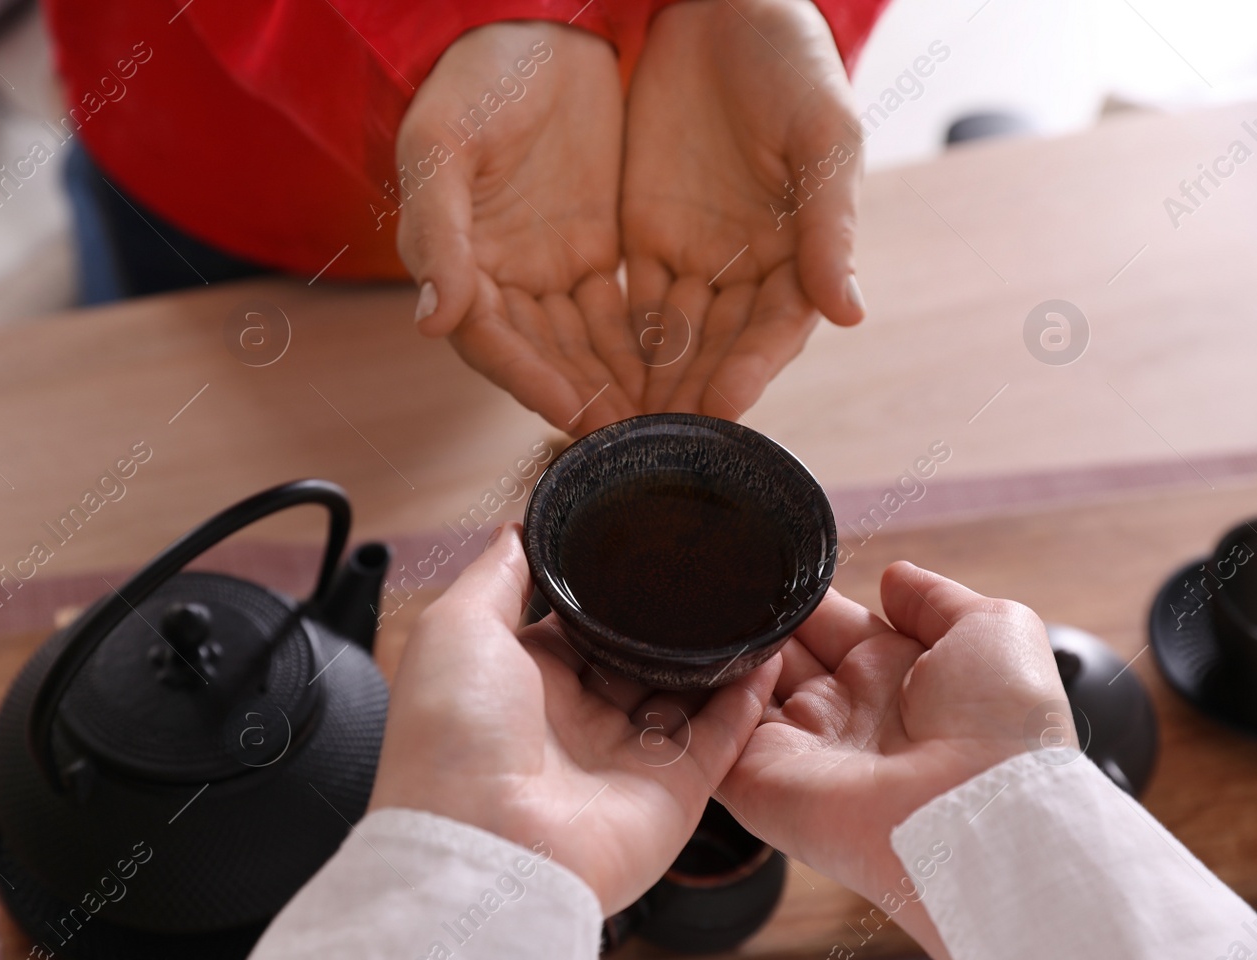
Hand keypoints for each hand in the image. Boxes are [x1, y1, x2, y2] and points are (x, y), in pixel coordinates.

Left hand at [369, 524, 778, 913]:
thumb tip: (517, 529)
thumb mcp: (456, 628)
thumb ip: (497, 575)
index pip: (574, 626)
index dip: (607, 592)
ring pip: (683, 695)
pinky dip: (747, 699)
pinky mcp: (671, 793)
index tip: (642, 547)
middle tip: (708, 568)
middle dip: (668, 621)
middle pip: (634, 659)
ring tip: (750, 600)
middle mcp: (571, 722)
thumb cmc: (451, 739)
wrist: (484, 847)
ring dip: (716, 653)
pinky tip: (767, 653)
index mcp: (519, 682)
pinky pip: (719, 739)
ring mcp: (623, 759)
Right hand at [397, 22, 642, 433]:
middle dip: (589, 399)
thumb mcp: (444, 144)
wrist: (532, 23)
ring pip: (588, 345)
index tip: (575, 415)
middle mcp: (506, 281)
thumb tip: (433, 323)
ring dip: (622, 383)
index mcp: (461, 263)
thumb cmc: (473, 78)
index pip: (495, 342)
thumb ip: (438, 232)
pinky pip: (624, 311)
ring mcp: (553, 269)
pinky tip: (682, 369)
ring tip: (664, 419)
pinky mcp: (597, 250)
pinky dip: (646, 344)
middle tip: (636, 438)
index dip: (532, 380)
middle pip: (547, 358)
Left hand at [622, 0, 864, 417]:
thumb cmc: (789, 60)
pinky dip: (611, 342)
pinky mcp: (642, 238)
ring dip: (646, 382)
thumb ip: (829, 222)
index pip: (777, 328)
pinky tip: (587, 377)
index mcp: (800, 250)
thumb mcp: (821, 132)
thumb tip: (850, 313)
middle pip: (719, 346)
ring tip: (615, 426)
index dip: (751, 368)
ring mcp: (693, 257)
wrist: (720, 4)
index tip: (721, 406)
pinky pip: (627, 302)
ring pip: (671, 336)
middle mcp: (747, 269)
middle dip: (688, 393)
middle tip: (654, 439)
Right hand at [718, 562, 1066, 959]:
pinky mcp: (758, 783)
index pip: (829, 625)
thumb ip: (936, 597)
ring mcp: (798, 750)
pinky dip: (699, 699)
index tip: (769, 561)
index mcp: (894, 677)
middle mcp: (843, 714)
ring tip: (704, 608)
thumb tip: (893, 576)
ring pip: (737, 690)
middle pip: (778, 654)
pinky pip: (712, 735)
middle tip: (726, 580)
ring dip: (723, 651)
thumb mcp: (994, 630)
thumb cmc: (1003, 731)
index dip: (800, 595)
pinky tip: (694, 655)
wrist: (982, 819)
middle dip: (754, 618)